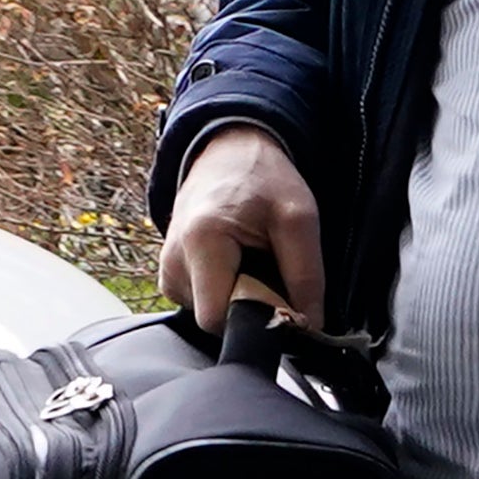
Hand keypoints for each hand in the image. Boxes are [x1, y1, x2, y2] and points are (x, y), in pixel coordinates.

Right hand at [158, 124, 324, 329]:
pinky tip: (239, 265)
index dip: (255, 319)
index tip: (281, 299)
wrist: (230, 153)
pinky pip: (203, 302)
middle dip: (250, 308)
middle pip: (214, 319)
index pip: (218, 319)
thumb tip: (310, 326)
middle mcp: (173, 260)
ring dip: (240, 298)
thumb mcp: (299, 218)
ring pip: (210, 313)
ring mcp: (167, 269)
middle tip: (272, 274)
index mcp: (201, 242)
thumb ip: (307, 275)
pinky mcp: (171, 273)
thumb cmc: (263, 178)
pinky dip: (227, 291)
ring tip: (255, 261)